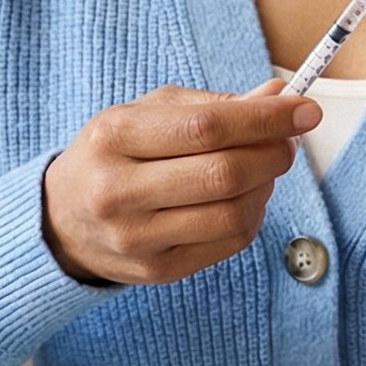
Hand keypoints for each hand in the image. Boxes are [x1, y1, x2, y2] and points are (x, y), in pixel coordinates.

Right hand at [41, 81, 319, 285]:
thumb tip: (276, 95)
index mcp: (114, 137)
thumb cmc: (112, 156)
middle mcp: (119, 191)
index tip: (304, 110)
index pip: (207, 127)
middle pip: (224, 173)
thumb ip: (209, 105)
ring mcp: (137, 238)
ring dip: (266, 187)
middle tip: (288, 141)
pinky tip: (244, 198)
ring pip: (233, 213)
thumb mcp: (144, 114)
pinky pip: (229, 242)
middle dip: (273, 153)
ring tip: (263, 169)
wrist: (61, 220)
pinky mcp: (156, 270)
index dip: (266, 119)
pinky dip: (252, 215)